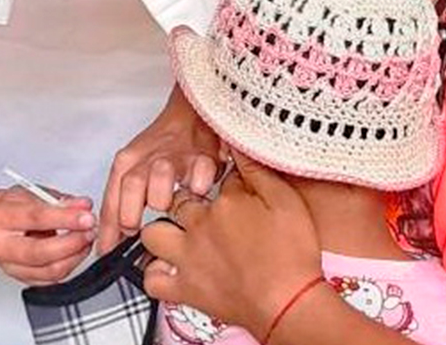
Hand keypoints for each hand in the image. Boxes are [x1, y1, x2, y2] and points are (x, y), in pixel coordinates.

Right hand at [0, 187, 95, 284]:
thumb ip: (61, 201)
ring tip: (86, 240)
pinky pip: (51, 280)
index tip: (87, 217)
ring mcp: (9, 266)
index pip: (36, 219)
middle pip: (41, 252)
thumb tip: (84, 206)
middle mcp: (0, 245)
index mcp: (0, 217)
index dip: (66, 219)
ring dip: (75, 256)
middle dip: (73, 242)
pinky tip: (76, 253)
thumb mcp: (35, 193)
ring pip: (50, 270)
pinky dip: (69, 266)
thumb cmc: (13, 207)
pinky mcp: (21, 279)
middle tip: (90, 231)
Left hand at [98, 84, 222, 253]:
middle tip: (134, 231)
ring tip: (165, 209)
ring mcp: (176, 156)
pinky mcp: (204, 155)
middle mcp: (148, 160)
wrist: (191, 113)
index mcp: (127, 164)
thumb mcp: (134, 170)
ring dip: (161, 195)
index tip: (107, 250)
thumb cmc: (161, 146)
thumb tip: (109, 244)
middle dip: (129, 212)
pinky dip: (199, 183)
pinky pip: (201, 171)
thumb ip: (121, 204)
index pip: (111, 199)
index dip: (107, 228)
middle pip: (131, 184)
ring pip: (161, 174)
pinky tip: (198, 193)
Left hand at [140, 152, 323, 337]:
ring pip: (152, 234)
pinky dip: (154, 273)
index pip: (219, 181)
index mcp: (225, 202)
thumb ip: (259, 170)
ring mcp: (189, 258)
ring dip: (159, 231)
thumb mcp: (286, 200)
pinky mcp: (186, 288)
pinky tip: (166, 267)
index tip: (238, 190)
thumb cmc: (292, 255)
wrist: (289, 303)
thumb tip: (240, 143)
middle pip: (179, 202)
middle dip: (186, 200)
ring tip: (175, 233)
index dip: (229, 183)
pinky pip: (152, 280)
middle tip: (201, 208)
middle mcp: (200, 227)